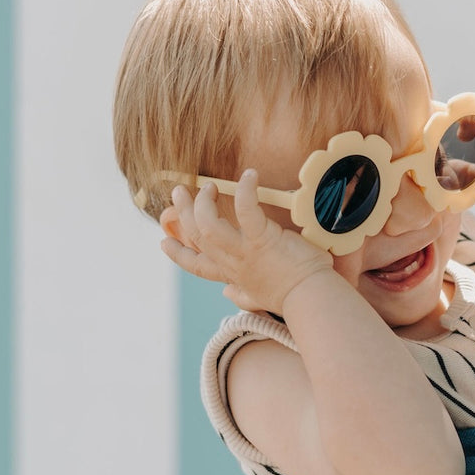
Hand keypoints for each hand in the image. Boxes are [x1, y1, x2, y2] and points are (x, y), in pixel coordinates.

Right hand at [160, 170, 332, 313]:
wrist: (311, 299)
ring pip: (206, 225)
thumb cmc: (293, 296)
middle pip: (196, 237)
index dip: (177, 254)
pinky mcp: (262, 239)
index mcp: (232, 275)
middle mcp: (232, 263)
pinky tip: (249, 175)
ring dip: (202, 202)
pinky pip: (246, 210)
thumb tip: (228, 293)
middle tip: (180, 192)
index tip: (163, 242)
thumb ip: (242, 295)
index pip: (197, 266)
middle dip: (183, 213)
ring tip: (208, 185)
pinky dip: (245, 190)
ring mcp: (244, 252)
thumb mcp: (259, 298)